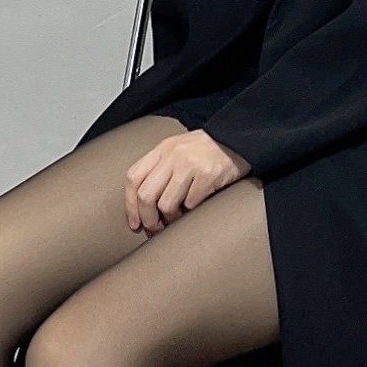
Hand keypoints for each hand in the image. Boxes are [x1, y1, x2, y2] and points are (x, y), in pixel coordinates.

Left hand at [125, 128, 252, 231]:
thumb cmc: (206, 149)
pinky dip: (192, 210)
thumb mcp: (177, 150)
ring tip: (178, 217)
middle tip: (155, 228)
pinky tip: (197, 205)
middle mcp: (172, 155)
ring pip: (166, 204)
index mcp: (162, 149)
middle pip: (146, 195)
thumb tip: (143, 203)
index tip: (135, 222)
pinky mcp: (208, 175)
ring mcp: (190, 164)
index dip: (130, 205)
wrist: (237, 138)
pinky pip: (191, 204)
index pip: (133, 178)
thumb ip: (160, 169)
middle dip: (148, 218)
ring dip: (171, 218)